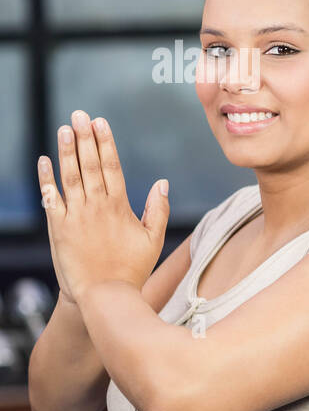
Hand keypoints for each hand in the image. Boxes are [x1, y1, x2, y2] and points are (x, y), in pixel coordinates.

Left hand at [38, 111, 169, 303]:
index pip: (112, 167)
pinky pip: (50, 198)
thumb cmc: (132, 269)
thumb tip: (162, 183)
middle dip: (85, 138)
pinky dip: (46, 179)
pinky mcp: (58, 228)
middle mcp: (96, 207)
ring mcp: (75, 216)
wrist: (104, 295)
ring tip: (64, 129)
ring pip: (70, 177)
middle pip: (90, 165)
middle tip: (80, 115)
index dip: (106, 143)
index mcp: (119, 207)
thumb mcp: (154, 240)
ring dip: (66, 151)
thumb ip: (158, 209)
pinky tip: (44, 161)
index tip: (101, 123)